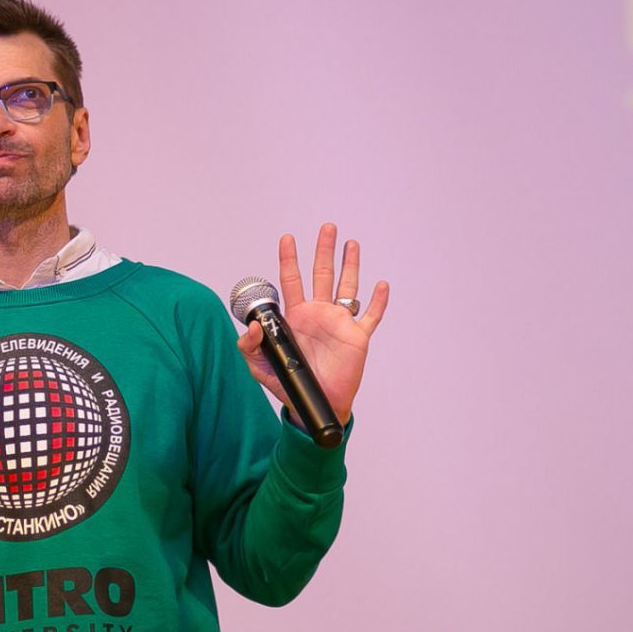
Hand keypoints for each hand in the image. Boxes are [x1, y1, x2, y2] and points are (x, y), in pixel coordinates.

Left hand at [237, 222, 389, 423]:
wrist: (315, 403)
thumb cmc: (289, 384)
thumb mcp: (261, 367)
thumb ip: (250, 346)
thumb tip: (254, 325)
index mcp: (296, 316)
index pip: (291, 280)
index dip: (288, 259)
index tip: (287, 239)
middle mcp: (318, 314)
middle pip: (322, 274)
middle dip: (324, 251)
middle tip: (327, 227)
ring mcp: (339, 323)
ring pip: (346, 288)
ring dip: (350, 265)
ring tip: (351, 243)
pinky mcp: (357, 337)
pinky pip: (370, 316)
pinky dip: (377, 301)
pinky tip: (381, 285)